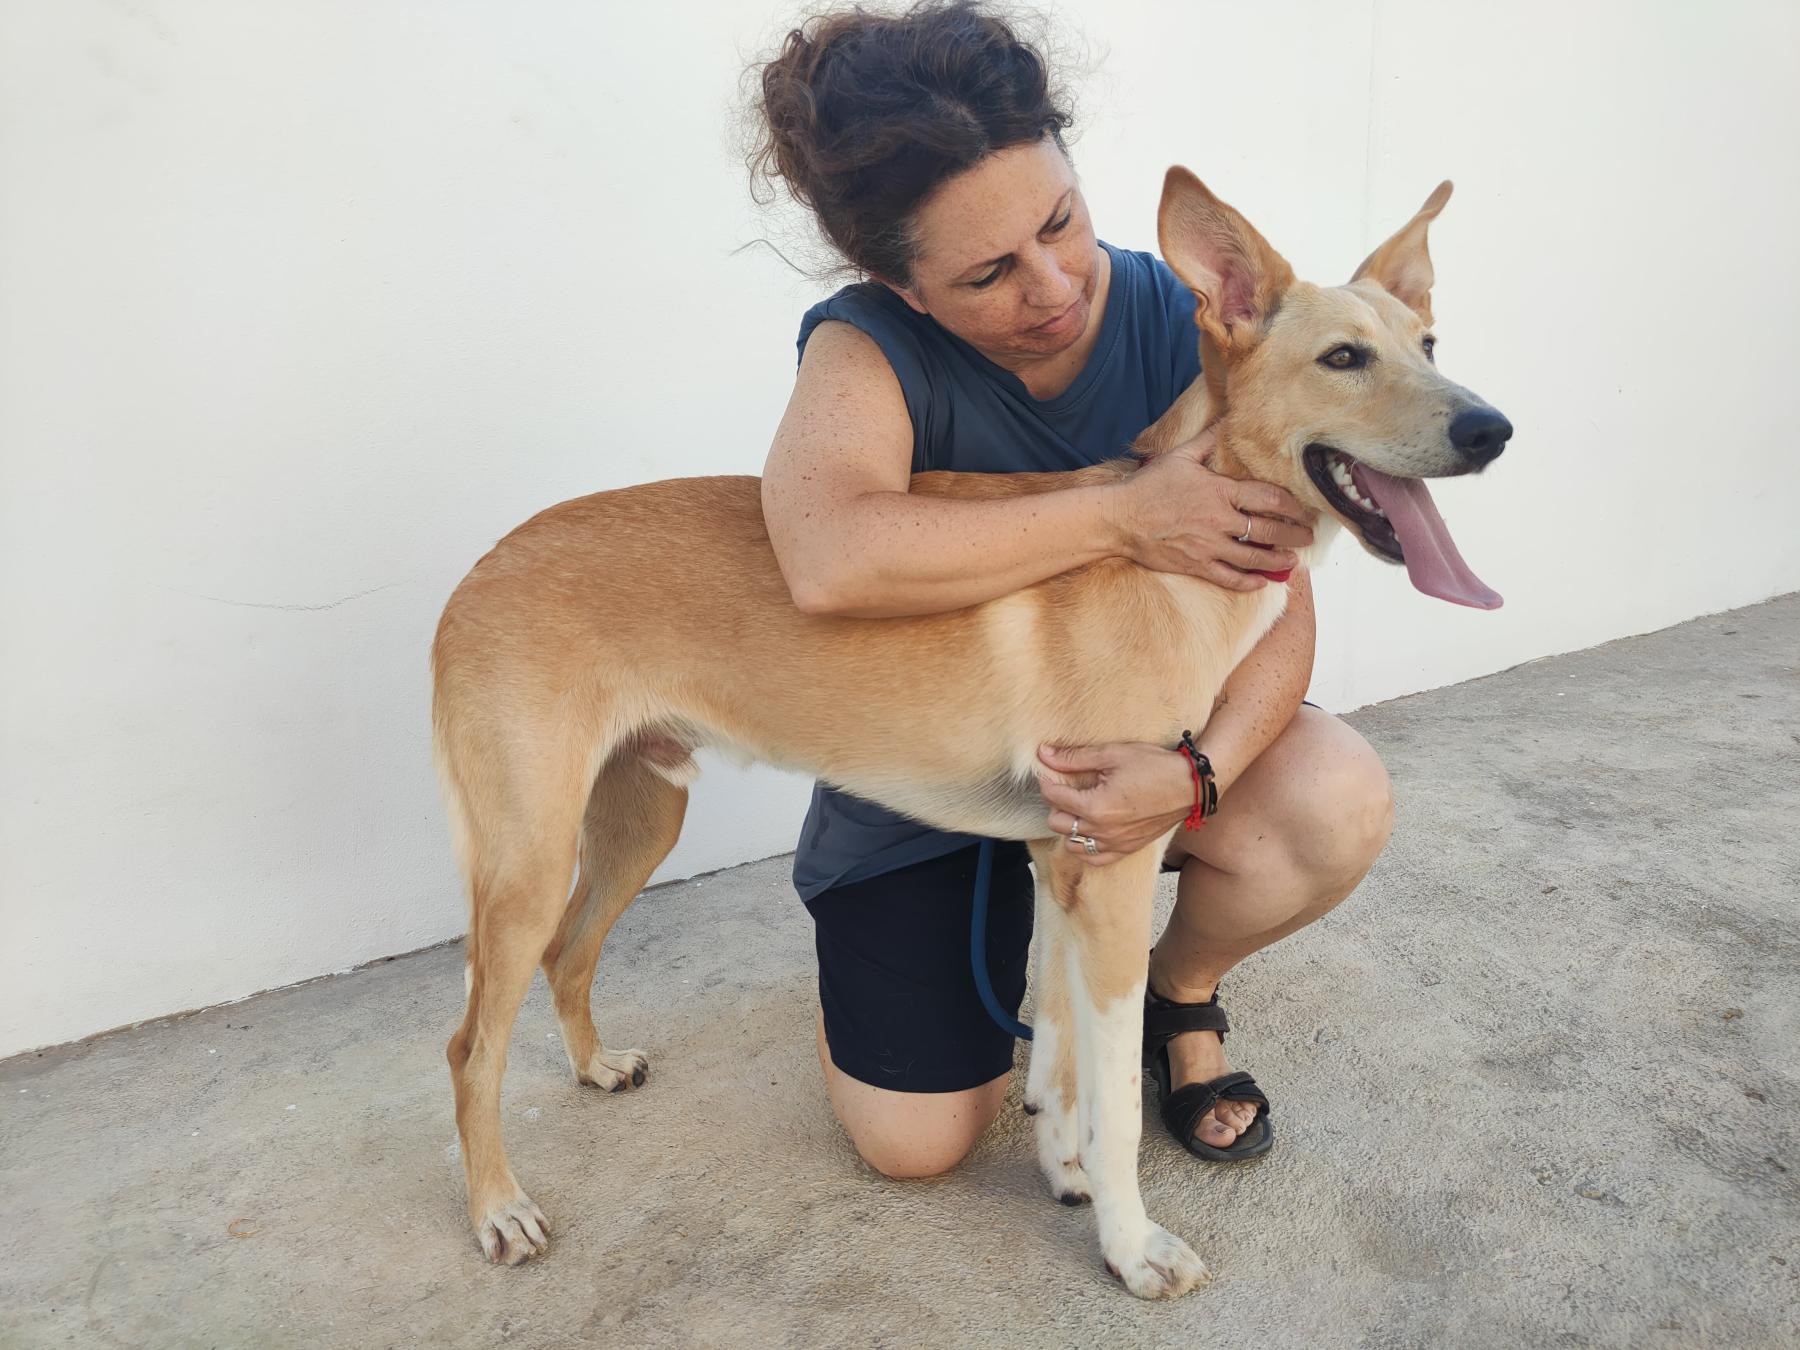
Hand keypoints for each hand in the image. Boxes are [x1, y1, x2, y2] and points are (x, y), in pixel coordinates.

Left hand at [1035, 740, 1195, 865]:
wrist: (1190, 786)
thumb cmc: (1154, 766)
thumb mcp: (1112, 754)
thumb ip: (1075, 758)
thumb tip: (1044, 754)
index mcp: (1096, 806)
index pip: (1054, 797)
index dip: (1048, 781)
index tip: (1051, 772)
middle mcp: (1102, 830)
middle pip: (1057, 823)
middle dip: (1056, 803)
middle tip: (1067, 788)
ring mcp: (1114, 844)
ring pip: (1072, 844)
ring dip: (1069, 827)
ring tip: (1079, 808)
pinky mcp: (1126, 849)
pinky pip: (1094, 859)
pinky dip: (1086, 847)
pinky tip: (1091, 829)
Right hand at [1110, 428, 1314, 591]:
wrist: (1120, 519)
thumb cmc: (1149, 486)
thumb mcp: (1180, 456)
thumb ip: (1208, 441)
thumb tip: (1227, 420)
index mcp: (1219, 491)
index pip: (1268, 498)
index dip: (1292, 505)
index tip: (1304, 509)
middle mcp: (1219, 521)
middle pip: (1269, 530)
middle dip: (1294, 535)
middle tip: (1308, 536)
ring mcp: (1208, 547)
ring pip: (1254, 558)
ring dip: (1278, 561)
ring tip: (1293, 561)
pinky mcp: (1196, 566)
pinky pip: (1230, 578)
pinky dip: (1249, 582)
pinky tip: (1262, 582)